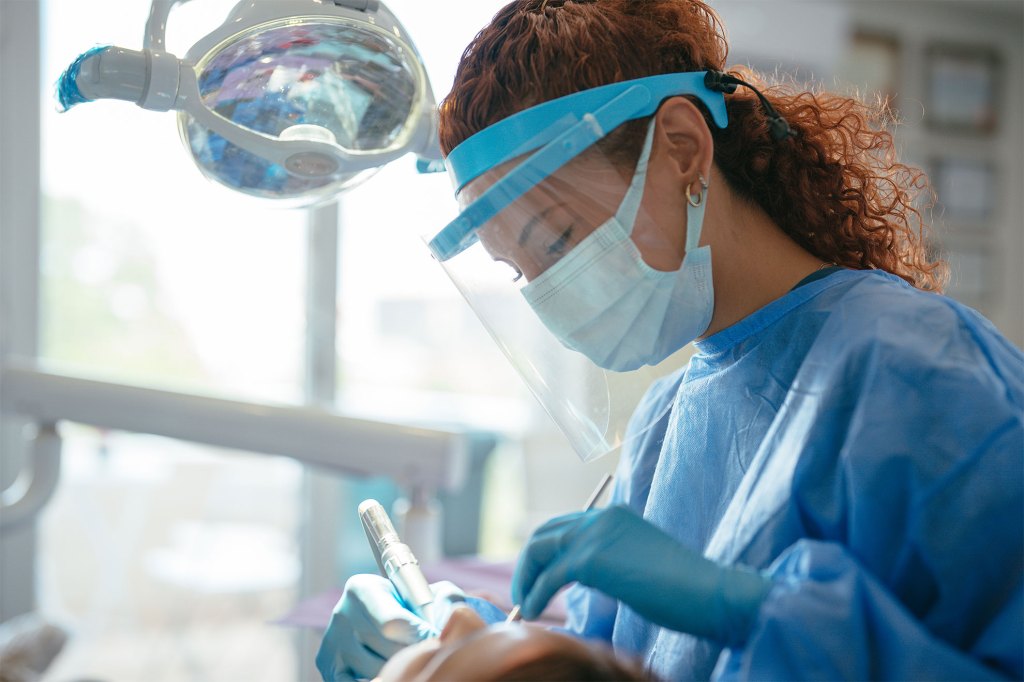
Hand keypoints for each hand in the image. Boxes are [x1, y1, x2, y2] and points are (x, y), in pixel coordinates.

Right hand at [316, 574, 463, 681]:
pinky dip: (379, 679)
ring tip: (412, 658)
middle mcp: (341, 614)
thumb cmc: (412, 603)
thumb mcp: (430, 591)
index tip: (436, 638)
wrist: (383, 616)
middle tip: (428, 650)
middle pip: (386, 649)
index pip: (392, 623)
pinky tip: (392, 670)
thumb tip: (448, 623)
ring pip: (375, 670)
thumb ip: (444, 599)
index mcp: (362, 588)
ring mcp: (333, 643)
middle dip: (413, 652)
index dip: (420, 634)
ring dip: (399, 668)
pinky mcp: (329, 667)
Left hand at [512, 506, 770, 644]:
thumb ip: (610, 560)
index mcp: (615, 515)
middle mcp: (602, 517)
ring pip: (541, 548)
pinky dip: (535, 593)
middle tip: (522, 591)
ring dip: (526, 577)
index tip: (537, 578)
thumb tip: (581, 577)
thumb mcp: (638, 563)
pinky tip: (531, 610)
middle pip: (546, 532)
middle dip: (528, 562)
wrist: (709, 592)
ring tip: (523, 604)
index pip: (566, 525)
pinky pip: (550, 576)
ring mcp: (596, 534)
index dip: (546, 552)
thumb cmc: (685, 589)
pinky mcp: (593, 559)